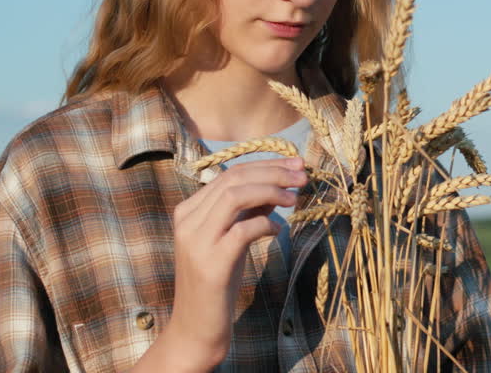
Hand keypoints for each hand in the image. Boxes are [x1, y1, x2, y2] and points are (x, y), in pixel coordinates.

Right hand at [132, 157, 306, 371]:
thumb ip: (248, 210)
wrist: (196, 327)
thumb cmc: (217, 281)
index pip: (230, 173)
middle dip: (273, 173)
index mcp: (188, 210)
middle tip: (303, 175)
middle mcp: (187, 221)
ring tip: (296, 198)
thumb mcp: (231, 238)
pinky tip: (278, 231)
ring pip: (235, 196)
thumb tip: (278, 184)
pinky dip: (266, 224)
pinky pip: (243, 230)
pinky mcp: (211, 264)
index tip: (296, 164)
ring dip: (272, 191)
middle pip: (233, 179)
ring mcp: (197, 241)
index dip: (266, 165)